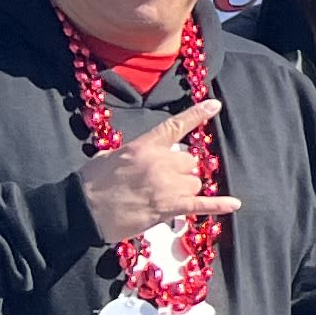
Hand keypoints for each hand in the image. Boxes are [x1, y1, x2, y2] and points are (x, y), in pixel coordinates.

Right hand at [79, 99, 239, 249]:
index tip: (214, 105)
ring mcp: (166, 186)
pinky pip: (200, 205)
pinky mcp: (167, 207)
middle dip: (181, 171)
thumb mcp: (111, 156)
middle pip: (190, 162)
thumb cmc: (91, 182)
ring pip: (194, 183)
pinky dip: (218, 205)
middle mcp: (159, 163)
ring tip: (163, 197)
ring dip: (185, 189)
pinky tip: (234, 204)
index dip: (197, 114)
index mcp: (144, 147)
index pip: (175, 127)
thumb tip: (146, 155)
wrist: (81, 209)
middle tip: (161, 181)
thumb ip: (135, 152)